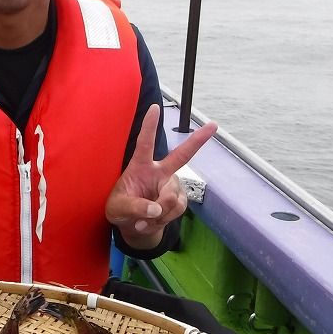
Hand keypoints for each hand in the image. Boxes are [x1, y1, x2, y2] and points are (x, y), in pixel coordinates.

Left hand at [104, 105, 217, 249]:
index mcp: (140, 166)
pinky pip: (177, 209)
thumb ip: (134, 208)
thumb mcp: (118, 209)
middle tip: (214, 125)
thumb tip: (156, 209)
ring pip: (172, 198)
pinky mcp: (180, 199)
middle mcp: (159, 172)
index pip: (145, 144)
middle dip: (198, 140)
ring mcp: (171, 185)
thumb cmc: (121, 209)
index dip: (149, 126)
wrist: (133, 225)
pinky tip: (152, 222)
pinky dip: (164, 220)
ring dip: (158, 214)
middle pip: (181, 156)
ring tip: (143, 221)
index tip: (155, 107)